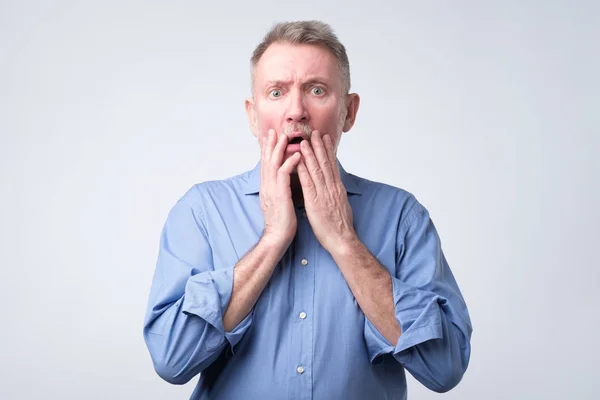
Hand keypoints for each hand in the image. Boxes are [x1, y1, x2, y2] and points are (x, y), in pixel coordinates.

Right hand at [259, 129, 301, 248]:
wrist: (277, 237)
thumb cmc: (281, 222)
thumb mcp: (278, 202)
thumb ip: (278, 190)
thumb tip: (280, 183)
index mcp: (267, 188)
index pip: (266, 165)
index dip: (268, 151)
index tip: (270, 138)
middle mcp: (267, 186)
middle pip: (267, 161)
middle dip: (270, 145)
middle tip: (273, 131)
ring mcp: (272, 190)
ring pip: (274, 164)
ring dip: (279, 149)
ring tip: (285, 137)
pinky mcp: (279, 195)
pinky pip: (283, 176)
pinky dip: (289, 164)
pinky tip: (296, 155)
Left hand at [296, 130, 356, 251]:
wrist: (342, 239)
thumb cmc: (340, 227)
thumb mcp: (341, 205)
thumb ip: (336, 194)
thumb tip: (335, 187)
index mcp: (337, 189)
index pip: (332, 166)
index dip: (328, 151)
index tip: (325, 139)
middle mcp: (332, 188)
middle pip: (325, 163)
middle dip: (319, 146)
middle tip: (315, 132)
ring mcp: (324, 194)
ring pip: (317, 170)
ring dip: (310, 154)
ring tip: (304, 141)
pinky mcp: (315, 202)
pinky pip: (308, 183)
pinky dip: (303, 170)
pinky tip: (298, 161)